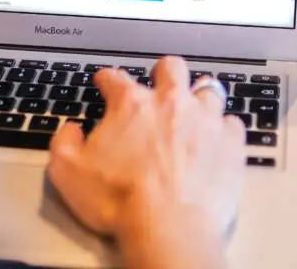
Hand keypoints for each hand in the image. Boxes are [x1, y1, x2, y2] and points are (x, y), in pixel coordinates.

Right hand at [47, 56, 245, 268]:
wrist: (168, 227)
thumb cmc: (120, 201)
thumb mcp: (67, 172)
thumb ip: (63, 142)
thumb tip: (71, 131)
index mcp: (130, 105)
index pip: (115, 78)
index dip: (106, 78)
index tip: (105, 81)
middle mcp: (170, 103)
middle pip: (171, 68)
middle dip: (163, 72)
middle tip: (159, 84)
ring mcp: (205, 120)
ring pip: (208, 89)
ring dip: (199, 97)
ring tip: (195, 109)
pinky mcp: (230, 143)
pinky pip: (233, 123)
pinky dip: (224, 129)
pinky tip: (218, 139)